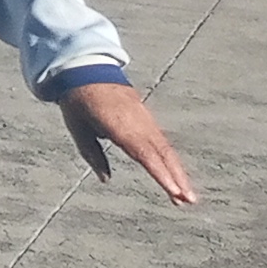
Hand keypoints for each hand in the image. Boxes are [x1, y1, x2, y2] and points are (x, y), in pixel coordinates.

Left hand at [59, 80, 195, 203]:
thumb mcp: (77, 127)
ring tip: (186, 196)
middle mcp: (137, 123)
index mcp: (119, 125)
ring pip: (166, 148)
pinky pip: (162, 140)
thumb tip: (105, 179)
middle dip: (178, 178)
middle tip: (189, 201)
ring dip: (178, 171)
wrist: (86, 66)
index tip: (174, 191)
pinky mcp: (146, 116)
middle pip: (162, 153)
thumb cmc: (78, 100)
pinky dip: (170, 158)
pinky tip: (176, 174)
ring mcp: (144, 118)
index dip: (161, 174)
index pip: (145, 154)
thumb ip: (92, 154)